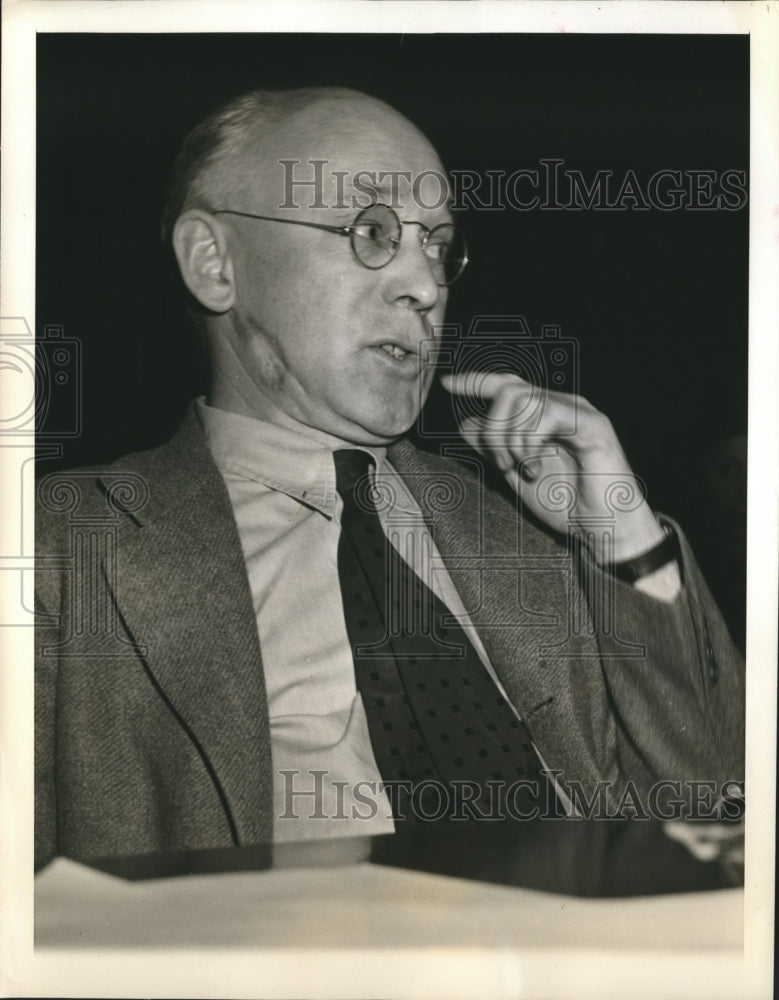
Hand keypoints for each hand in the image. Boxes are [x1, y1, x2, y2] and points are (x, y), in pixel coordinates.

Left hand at [439, 372, 666, 564]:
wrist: (600, 529)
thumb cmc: (565, 504)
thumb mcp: (516, 474)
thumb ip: (493, 449)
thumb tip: (465, 425)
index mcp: (545, 415)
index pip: (507, 386)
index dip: (476, 382)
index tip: (446, 384)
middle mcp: (562, 406)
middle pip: (509, 390)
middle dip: (494, 430)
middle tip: (503, 465)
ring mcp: (579, 412)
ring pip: (523, 400)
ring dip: (511, 440)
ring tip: (523, 469)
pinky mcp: (592, 424)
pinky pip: (546, 414)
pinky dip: (529, 442)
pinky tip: (535, 466)